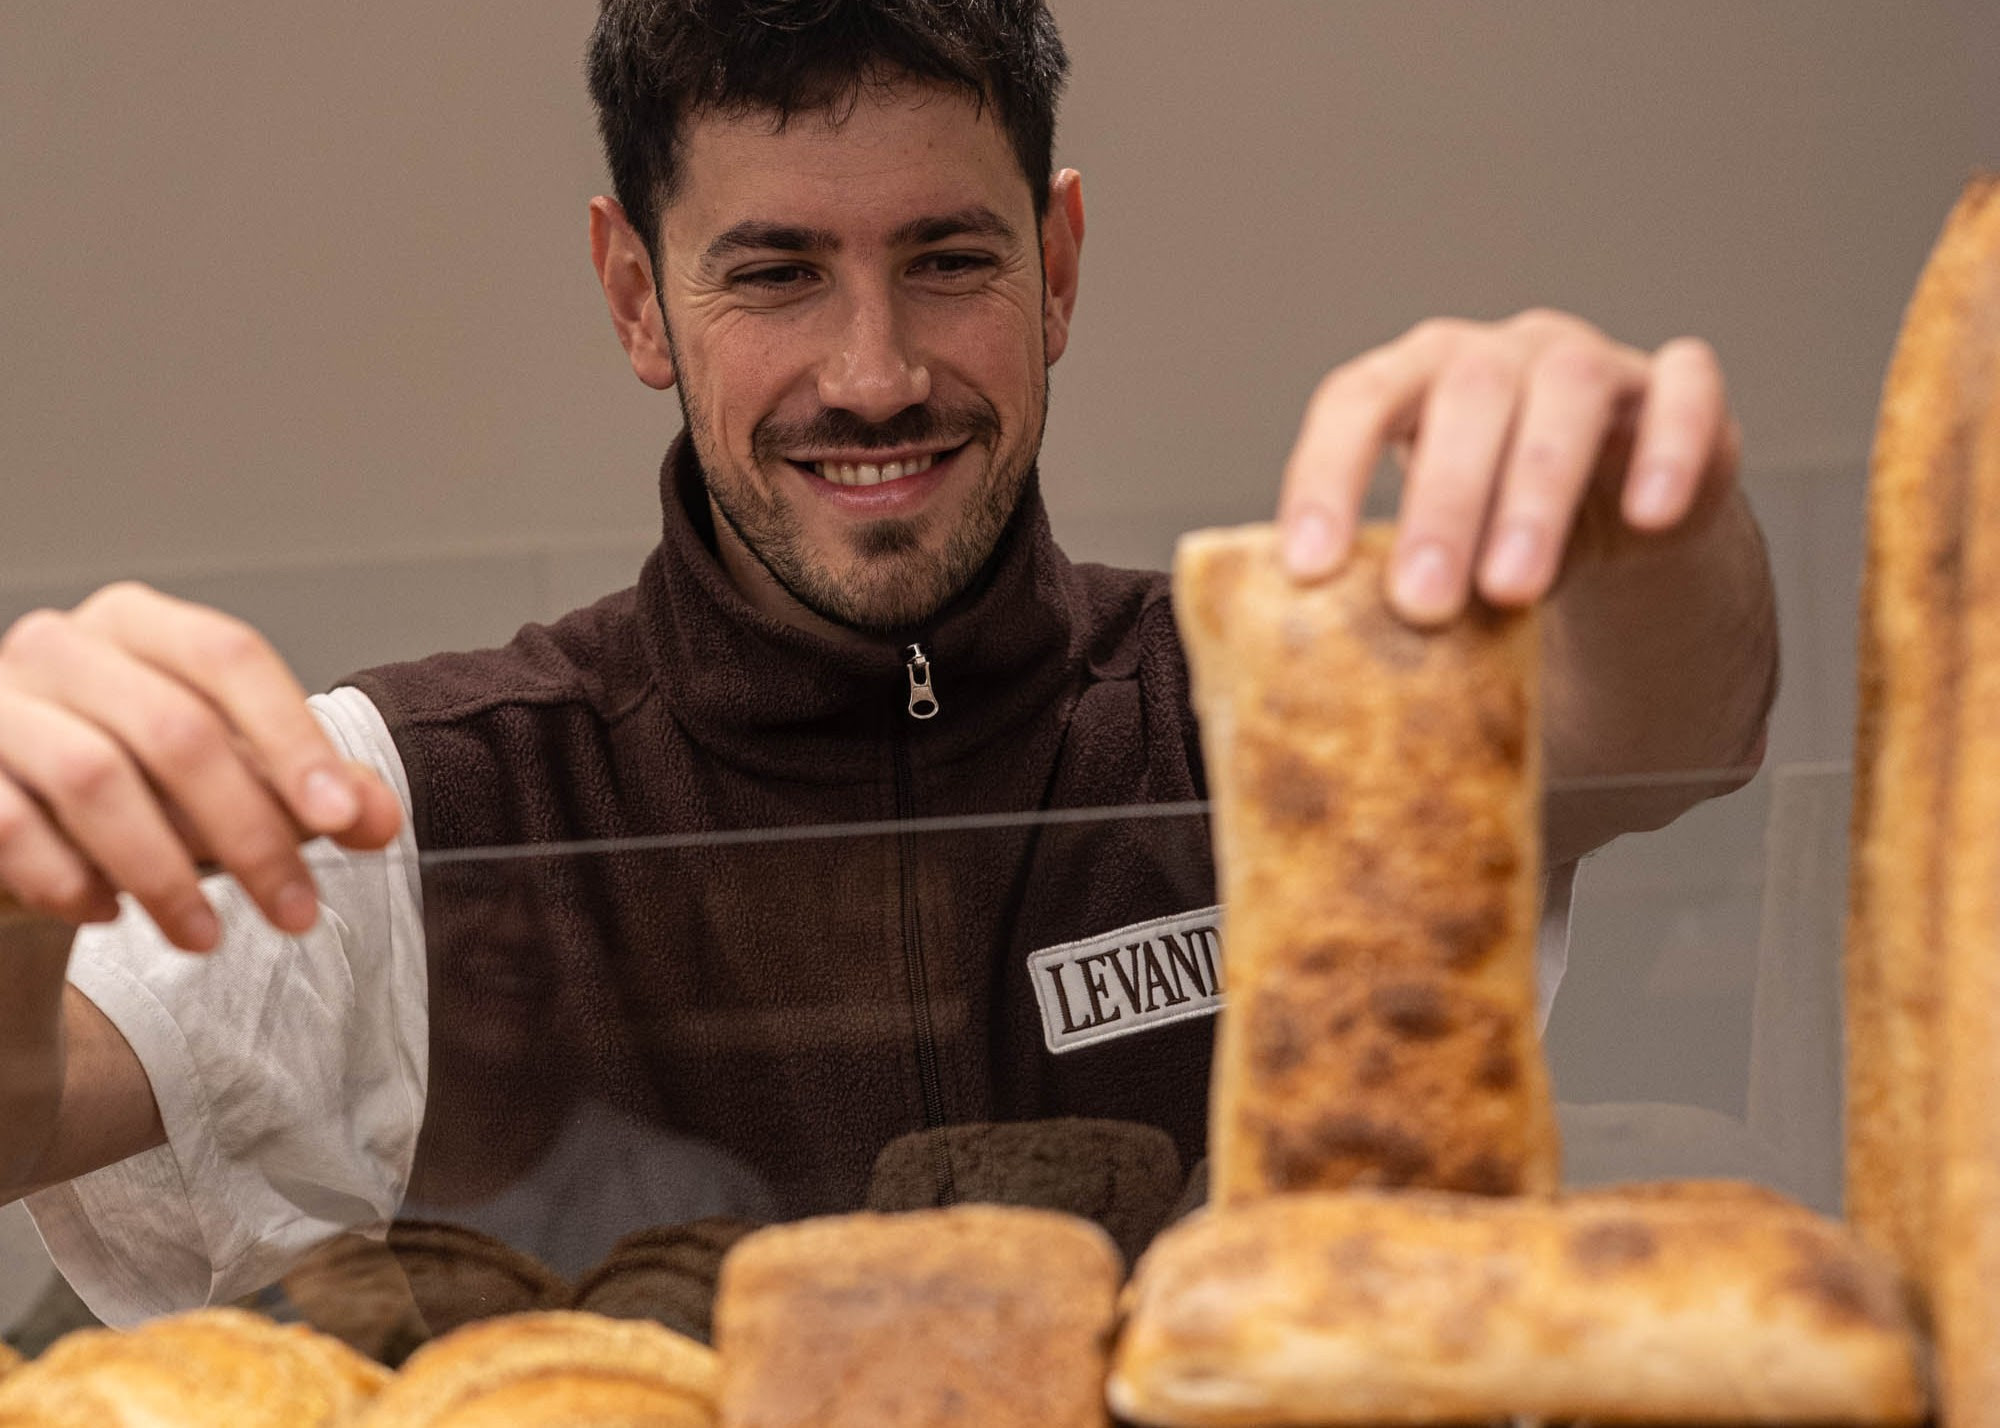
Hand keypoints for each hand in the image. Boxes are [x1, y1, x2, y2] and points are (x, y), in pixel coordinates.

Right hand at [0, 584, 401, 950]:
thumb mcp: (230, 779)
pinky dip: (70, 878)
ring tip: (208, 936)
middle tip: (295, 912)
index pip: (230, 658)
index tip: (343, 820)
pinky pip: (11, 824)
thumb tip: (381, 819)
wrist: (13, 819)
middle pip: (177, 729)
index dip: (292, 739)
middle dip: (249, 832)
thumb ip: (310, 792)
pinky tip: (109, 913)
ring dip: (166, 872)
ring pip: (95, 777)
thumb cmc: (134, 786)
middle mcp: (63, 647)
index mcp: (141, 624)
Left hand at [1276, 309, 1738, 621]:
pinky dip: (1668, 450)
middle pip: (1466, 393)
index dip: (1327, 474)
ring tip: (1512, 588)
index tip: (1309, 567)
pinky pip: (1686, 394)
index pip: (1358, 400)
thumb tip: (1301, 677)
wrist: (1616, 519)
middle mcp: (1501, 353)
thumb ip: (1382, 585)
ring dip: (1536, 492)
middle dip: (1441, 501)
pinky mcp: (1680, 389)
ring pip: (1568, 392)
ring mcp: (1594, 360)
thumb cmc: (1495, 531)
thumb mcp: (1434, 552)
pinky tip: (1646, 518)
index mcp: (1416, 377)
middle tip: (1422, 602)